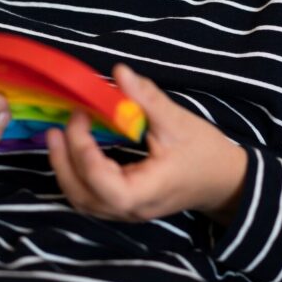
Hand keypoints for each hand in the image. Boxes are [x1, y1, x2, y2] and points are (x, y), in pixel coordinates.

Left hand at [47, 64, 247, 225]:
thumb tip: (119, 71)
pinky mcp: (125, 204)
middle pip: (83, 196)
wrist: (224, 181)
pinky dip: (76, 175)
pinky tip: (73, 150)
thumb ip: (146, 98)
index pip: (102, 182)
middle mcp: (131, 208)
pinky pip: (91, 197)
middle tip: (56, 128)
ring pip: (83, 200)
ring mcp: (126, 211)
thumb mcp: (178, 121)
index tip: (82, 115)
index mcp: (146, 191)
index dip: (83, 150)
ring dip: (65, 170)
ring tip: (56, 137)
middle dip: (63, 162)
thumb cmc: (205, 152)